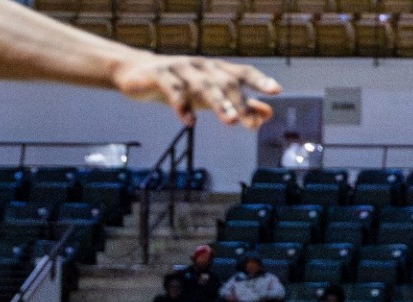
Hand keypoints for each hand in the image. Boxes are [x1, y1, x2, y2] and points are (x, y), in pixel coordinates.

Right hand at [111, 54, 279, 127]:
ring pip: (202, 84)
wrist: (136, 73)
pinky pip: (172, 89)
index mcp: (216, 70)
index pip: (242, 72)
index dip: (259, 81)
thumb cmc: (181, 85)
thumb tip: (268, 114)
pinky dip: (182, 105)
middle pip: (225, 82)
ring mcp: (179, 68)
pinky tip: (189, 121)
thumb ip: (241, 105)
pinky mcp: (158, 74)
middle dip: (240, 102)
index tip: (276, 91)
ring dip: (219, 102)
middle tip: (250, 123)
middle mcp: (201, 66)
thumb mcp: (212, 97)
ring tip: (230, 121)